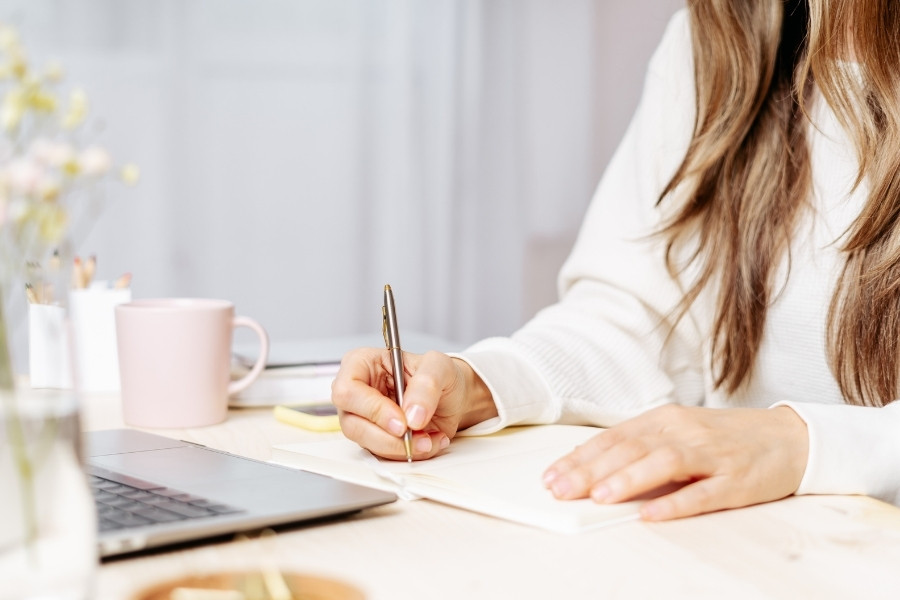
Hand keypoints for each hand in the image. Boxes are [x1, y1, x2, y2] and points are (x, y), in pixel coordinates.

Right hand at [332, 348, 497, 460]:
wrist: (453, 397)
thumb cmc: (439, 375)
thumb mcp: (439, 366)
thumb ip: (426, 384)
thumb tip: (411, 414)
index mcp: (361, 364)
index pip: (348, 390)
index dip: (372, 409)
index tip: (402, 421)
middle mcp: (357, 393)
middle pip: (352, 424)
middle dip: (387, 436)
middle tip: (416, 435)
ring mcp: (363, 419)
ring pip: (367, 444)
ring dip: (402, 447)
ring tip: (430, 438)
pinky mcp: (376, 439)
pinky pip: (385, 455)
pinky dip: (410, 453)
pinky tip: (430, 441)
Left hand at [541, 404, 807, 519]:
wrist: (790, 437)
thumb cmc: (723, 438)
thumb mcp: (678, 433)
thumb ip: (640, 448)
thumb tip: (592, 468)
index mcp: (665, 420)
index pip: (614, 437)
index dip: (581, 456)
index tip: (552, 475)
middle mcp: (685, 431)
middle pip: (632, 449)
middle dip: (592, 470)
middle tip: (561, 488)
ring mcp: (712, 455)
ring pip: (664, 463)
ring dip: (630, 479)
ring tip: (600, 496)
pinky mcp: (737, 480)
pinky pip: (704, 493)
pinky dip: (677, 504)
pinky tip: (653, 514)